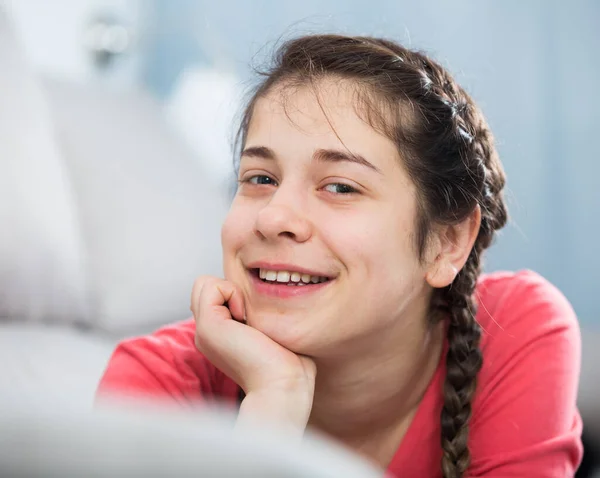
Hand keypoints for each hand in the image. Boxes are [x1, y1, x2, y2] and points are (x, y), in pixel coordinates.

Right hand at [190, 276, 315, 433]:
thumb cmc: (289, 363)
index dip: (237, 294)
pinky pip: (211, 286)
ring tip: (247, 316)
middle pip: (206, 287)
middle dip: (231, 289)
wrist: (284, 385)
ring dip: (231, 290)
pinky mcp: (208, 326)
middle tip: (251, 315)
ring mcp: (204, 331)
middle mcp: (207, 334)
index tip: (257, 319)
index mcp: (220, 336)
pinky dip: (232, 292)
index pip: (214, 295)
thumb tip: (259, 298)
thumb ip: (259, 315)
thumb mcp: (271, 332)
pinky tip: (245, 316)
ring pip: (205, 283)